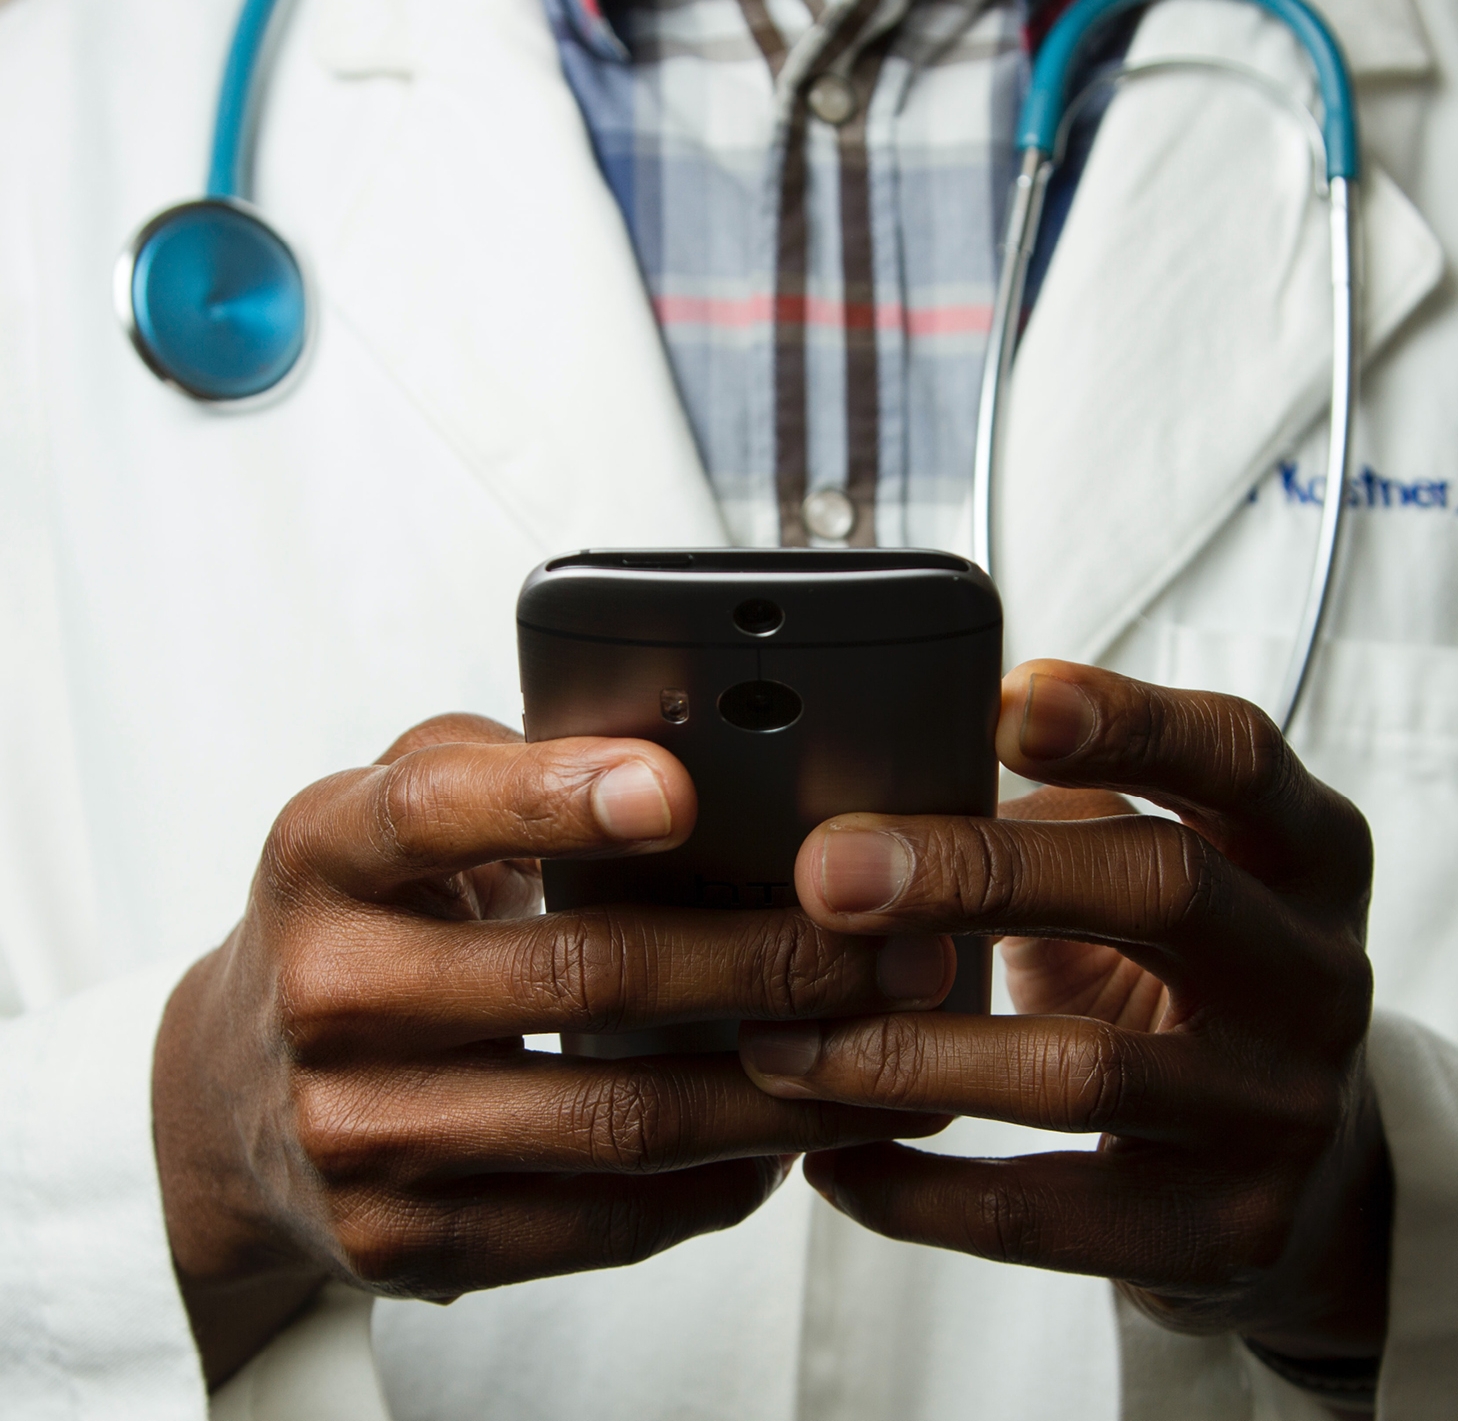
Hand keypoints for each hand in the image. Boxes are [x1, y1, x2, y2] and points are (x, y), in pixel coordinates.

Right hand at [153, 715, 952, 1385]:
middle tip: (889, 946)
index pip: (436, 811)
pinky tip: (790, 1137)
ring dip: (777, 1087)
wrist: (234, 1097)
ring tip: (884, 1049)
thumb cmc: (359, 920)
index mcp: (325, 854)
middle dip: (764, 959)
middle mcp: (329, 993)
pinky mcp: (403, 1241)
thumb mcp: (390, 812)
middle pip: (578, 975)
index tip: (679, 790)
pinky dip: (716, 1180)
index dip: (557, 796)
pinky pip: (598, 1220)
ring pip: (615, 1117)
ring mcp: (361, 1133)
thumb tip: (683, 752)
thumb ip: (507, 767)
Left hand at [739, 661, 1390, 1360]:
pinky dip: (918, 1192)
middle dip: (975, 873)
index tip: (997, 704)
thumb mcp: (1152, 872)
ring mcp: (1279, 1109)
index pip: (1233, 754)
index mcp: (1299, 850)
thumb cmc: (1182, 973)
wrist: (1306, 1166)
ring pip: (1083, 1069)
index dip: (1123, 721)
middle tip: (826, 872)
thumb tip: (862, 796)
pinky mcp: (1226, 1232)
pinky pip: (1047, 1217)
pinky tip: (830, 1161)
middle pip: (1160, 887)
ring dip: (905, 1054)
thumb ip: (1052, 819)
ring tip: (778, 1046)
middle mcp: (1312, 972)